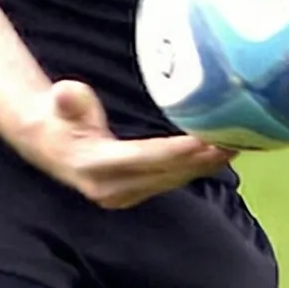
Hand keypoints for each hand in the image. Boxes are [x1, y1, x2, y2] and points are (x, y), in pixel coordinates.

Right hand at [21, 80, 232, 208]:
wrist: (48, 146)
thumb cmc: (57, 117)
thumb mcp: (58, 104)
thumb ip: (67, 100)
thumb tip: (64, 92)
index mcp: (95, 165)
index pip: (145, 158)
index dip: (177, 152)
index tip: (207, 140)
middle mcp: (113, 188)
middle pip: (167, 173)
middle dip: (204, 159)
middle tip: (237, 138)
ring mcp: (126, 195)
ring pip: (174, 179)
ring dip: (207, 164)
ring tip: (240, 142)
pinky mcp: (137, 193)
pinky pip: (173, 179)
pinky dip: (198, 166)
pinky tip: (223, 151)